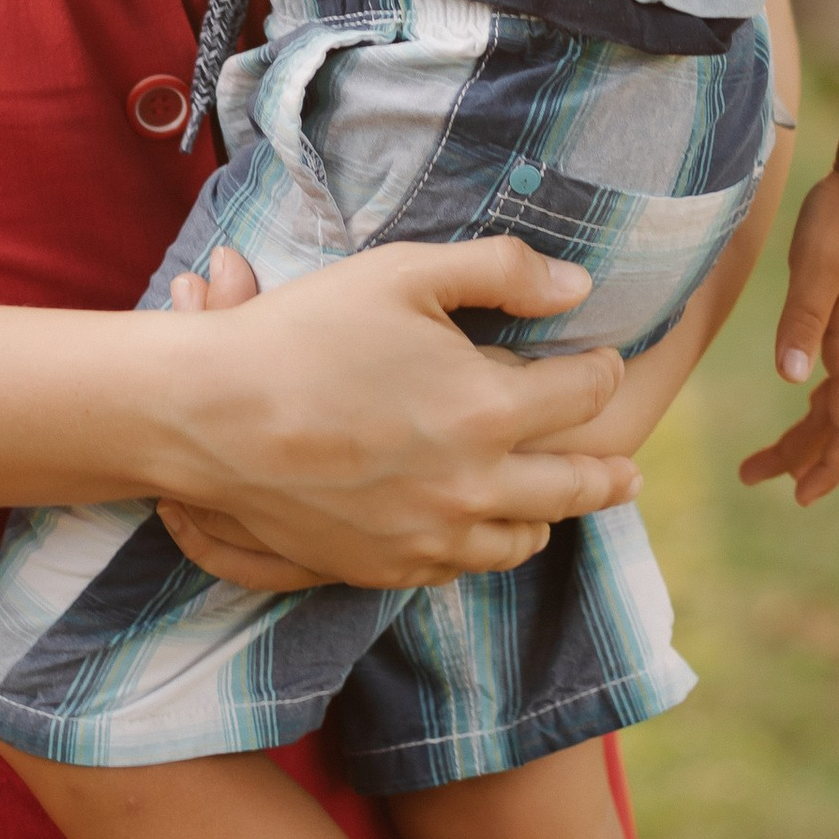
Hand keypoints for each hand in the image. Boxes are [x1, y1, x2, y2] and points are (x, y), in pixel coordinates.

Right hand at [158, 235, 635, 591]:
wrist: (209, 418)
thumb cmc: (305, 332)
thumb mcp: (404, 271)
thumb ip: (501, 270)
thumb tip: (577, 285)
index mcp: (489, 410)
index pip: (583, 395)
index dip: (602, 371)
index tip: (605, 361)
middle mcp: (472, 486)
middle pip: (574, 489)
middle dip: (608, 474)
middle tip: (629, 472)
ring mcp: (428, 537)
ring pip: (520, 541)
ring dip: (547, 518)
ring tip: (556, 504)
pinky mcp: (383, 568)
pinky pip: (458, 568)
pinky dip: (481, 546)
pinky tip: (477, 528)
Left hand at [738, 165, 838, 505]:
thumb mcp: (815, 266)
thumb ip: (802, 320)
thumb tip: (792, 380)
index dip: (826, 466)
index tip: (798, 497)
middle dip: (801, 458)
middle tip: (752, 476)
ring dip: (809, 433)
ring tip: (769, 456)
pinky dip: (824, 403)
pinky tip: (806, 399)